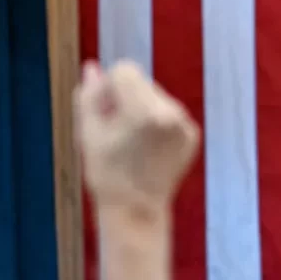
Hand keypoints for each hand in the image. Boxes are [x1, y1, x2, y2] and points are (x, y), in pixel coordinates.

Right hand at [76, 61, 199, 213]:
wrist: (135, 212)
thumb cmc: (106, 173)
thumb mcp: (88, 132)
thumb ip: (89, 95)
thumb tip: (92, 66)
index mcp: (145, 111)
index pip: (124, 71)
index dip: (107, 88)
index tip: (101, 111)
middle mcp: (172, 113)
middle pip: (141, 82)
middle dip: (125, 98)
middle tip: (113, 130)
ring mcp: (185, 125)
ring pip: (155, 96)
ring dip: (140, 109)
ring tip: (129, 141)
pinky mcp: (192, 135)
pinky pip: (169, 113)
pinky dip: (156, 123)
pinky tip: (146, 148)